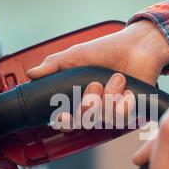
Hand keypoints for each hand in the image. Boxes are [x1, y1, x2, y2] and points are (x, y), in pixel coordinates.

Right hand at [27, 20, 168, 127]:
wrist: (137, 46)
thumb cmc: (107, 50)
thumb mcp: (76, 55)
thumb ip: (54, 65)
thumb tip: (31, 74)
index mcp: (80, 98)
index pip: (67, 121)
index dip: (63, 122)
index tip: (62, 115)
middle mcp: (95, 108)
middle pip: (84, 121)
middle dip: (88, 102)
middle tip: (96, 83)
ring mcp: (112, 111)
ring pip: (103, 118)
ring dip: (109, 95)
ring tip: (118, 77)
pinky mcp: (130, 112)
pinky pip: (121, 117)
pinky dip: (124, 101)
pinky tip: (128, 89)